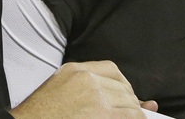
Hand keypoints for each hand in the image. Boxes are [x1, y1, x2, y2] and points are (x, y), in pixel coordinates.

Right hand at [9, 61, 158, 118]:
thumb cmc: (41, 116)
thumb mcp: (62, 93)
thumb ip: (94, 92)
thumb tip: (143, 103)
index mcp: (74, 71)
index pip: (112, 70)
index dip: (121, 88)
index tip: (121, 101)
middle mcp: (86, 79)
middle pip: (123, 88)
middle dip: (127, 105)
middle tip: (122, 116)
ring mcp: (95, 97)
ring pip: (130, 104)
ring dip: (130, 116)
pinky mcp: (102, 115)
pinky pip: (132, 117)